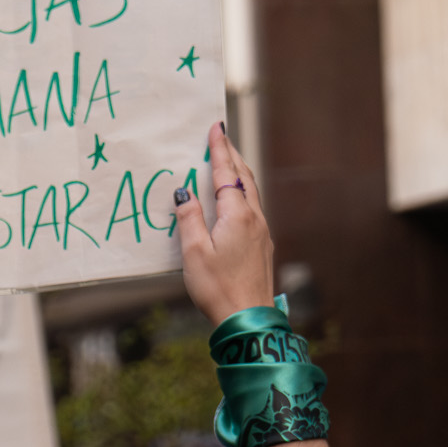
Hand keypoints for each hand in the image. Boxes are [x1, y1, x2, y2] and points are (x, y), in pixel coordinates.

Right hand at [176, 124, 274, 327]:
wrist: (248, 319)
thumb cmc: (218, 288)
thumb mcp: (194, 253)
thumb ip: (189, 219)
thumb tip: (185, 193)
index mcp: (236, 216)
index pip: (226, 174)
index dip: (219, 150)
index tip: (216, 127)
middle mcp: (254, 219)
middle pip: (244, 178)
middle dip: (232, 156)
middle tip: (222, 137)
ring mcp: (262, 232)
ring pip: (251, 193)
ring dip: (239, 173)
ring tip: (229, 162)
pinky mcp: (262, 246)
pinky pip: (253, 209)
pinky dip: (243, 193)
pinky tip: (237, 200)